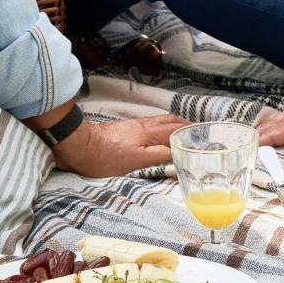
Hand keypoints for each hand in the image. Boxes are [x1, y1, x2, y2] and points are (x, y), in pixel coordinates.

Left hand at [50, 113, 187, 177]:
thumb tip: (179, 151)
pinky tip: (158, 132)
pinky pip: (151, 124)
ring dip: (174, 124)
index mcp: (149, 133)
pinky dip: (162, 126)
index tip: (205, 138)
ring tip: (183, 129)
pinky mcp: (125, 128)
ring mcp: (134, 125)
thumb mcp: (135, 161)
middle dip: (186, 126)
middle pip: (170, 122)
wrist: (78, 145)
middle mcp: (144, 125)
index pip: (177, 131)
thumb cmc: (105, 156)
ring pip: (160, 121)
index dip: (191, 134)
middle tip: (198, 132)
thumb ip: (158, 155)